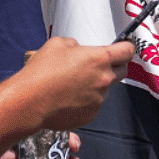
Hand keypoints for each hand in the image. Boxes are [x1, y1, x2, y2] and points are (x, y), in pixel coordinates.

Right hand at [15, 36, 133, 131]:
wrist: (30, 101)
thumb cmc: (42, 71)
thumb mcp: (58, 44)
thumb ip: (75, 45)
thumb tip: (78, 51)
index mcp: (100, 59)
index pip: (127, 51)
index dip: (126, 47)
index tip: (124, 47)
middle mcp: (104, 79)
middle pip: (122, 71)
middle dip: (113, 66)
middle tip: (96, 66)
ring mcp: (99, 99)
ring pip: (104, 89)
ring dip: (95, 85)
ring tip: (72, 84)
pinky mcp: (91, 115)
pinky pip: (93, 104)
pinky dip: (85, 100)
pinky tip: (68, 97)